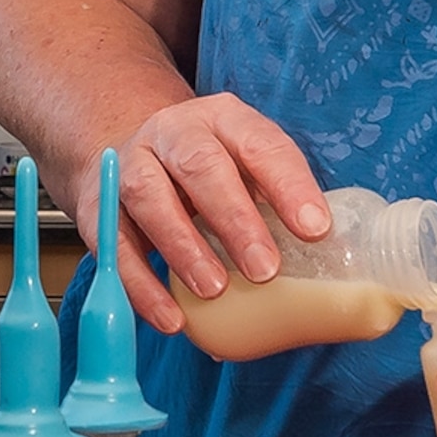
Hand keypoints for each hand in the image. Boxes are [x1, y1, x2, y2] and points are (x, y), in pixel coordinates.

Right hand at [76, 95, 331, 334]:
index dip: (288, 186)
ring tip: (216, 290)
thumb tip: (337, 265)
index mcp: (224, 119)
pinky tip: (171, 317)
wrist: (130, 147)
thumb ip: (280, 202)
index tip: (315, 229)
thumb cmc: (209, 168)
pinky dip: (141, 285)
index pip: (260, 144)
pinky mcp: (98, 205)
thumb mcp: (244, 164)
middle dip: (234, 218)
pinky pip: (115, 245)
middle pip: (201, 166)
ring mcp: (131, 165)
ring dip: (184, 246)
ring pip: (150, 197)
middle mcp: (174, 133)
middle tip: (265, 268)